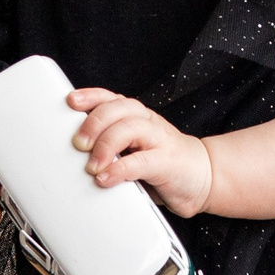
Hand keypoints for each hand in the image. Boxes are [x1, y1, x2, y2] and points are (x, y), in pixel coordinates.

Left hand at [69, 88, 213, 217]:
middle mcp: (147, 122)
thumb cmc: (162, 161)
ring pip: (130, 128)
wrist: (203, 176)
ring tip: (92, 165)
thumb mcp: (131, 149)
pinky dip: (121, 169)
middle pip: (118, 109)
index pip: (111, 98)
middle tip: (79, 144)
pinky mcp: (168, 163)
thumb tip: (71, 153)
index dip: (90, 96)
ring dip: (106, 145)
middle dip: (94, 123)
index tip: (70, 102)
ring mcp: (159, 140)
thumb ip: (108, 146)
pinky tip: (107, 178)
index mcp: (136, 116)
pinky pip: (142, 161)